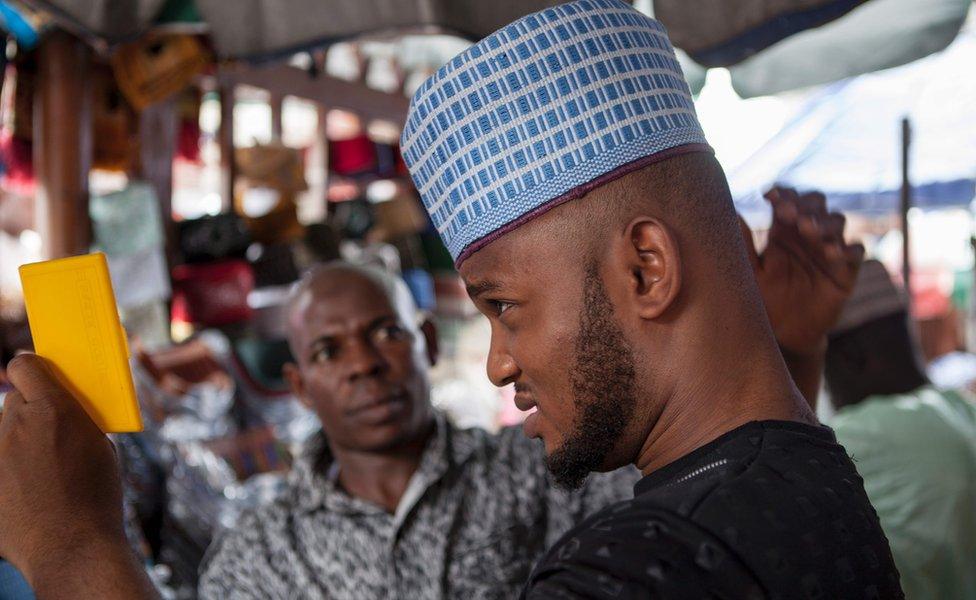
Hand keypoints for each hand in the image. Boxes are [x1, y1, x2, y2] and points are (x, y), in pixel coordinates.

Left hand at [0, 354, 126, 584]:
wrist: (71, 547)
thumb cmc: (95, 496)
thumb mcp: (100, 447)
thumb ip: (77, 421)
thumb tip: (65, 414)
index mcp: (53, 408)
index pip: (25, 365)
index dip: (34, 369)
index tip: (43, 378)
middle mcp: (16, 424)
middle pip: (14, 399)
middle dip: (32, 409)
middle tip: (53, 430)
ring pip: (6, 433)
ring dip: (21, 441)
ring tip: (45, 471)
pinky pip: (0, 463)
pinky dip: (12, 472)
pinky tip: (33, 493)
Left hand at [742, 187, 864, 356]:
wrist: (782, 334)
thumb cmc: (762, 298)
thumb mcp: (749, 272)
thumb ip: (743, 244)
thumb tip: (731, 213)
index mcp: (783, 230)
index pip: (788, 200)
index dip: (783, 194)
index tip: (769, 196)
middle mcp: (807, 235)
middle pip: (815, 204)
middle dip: (804, 204)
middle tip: (787, 212)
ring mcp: (828, 251)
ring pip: (836, 222)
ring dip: (823, 222)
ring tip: (807, 229)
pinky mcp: (845, 272)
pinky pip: (856, 253)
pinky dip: (849, 248)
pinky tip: (834, 253)